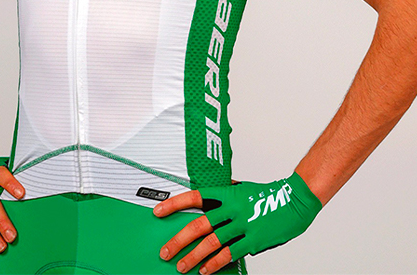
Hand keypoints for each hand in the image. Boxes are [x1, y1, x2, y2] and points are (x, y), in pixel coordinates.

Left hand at [154, 173, 320, 273]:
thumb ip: (226, 195)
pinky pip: (230, 254)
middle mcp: (232, 208)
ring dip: (193, 256)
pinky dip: (215, 264)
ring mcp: (242, 224)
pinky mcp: (253, 240)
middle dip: (179, 239)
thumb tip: (209, 200)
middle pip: (199, 225)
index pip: (195, 196)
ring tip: (181, 266)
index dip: (175, 204)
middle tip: (165, 251)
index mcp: (227, 193)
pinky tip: (205, 271)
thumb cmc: (270, 194)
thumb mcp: (244, 188)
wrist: (295, 200)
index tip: (158, 211)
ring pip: (211, 242)